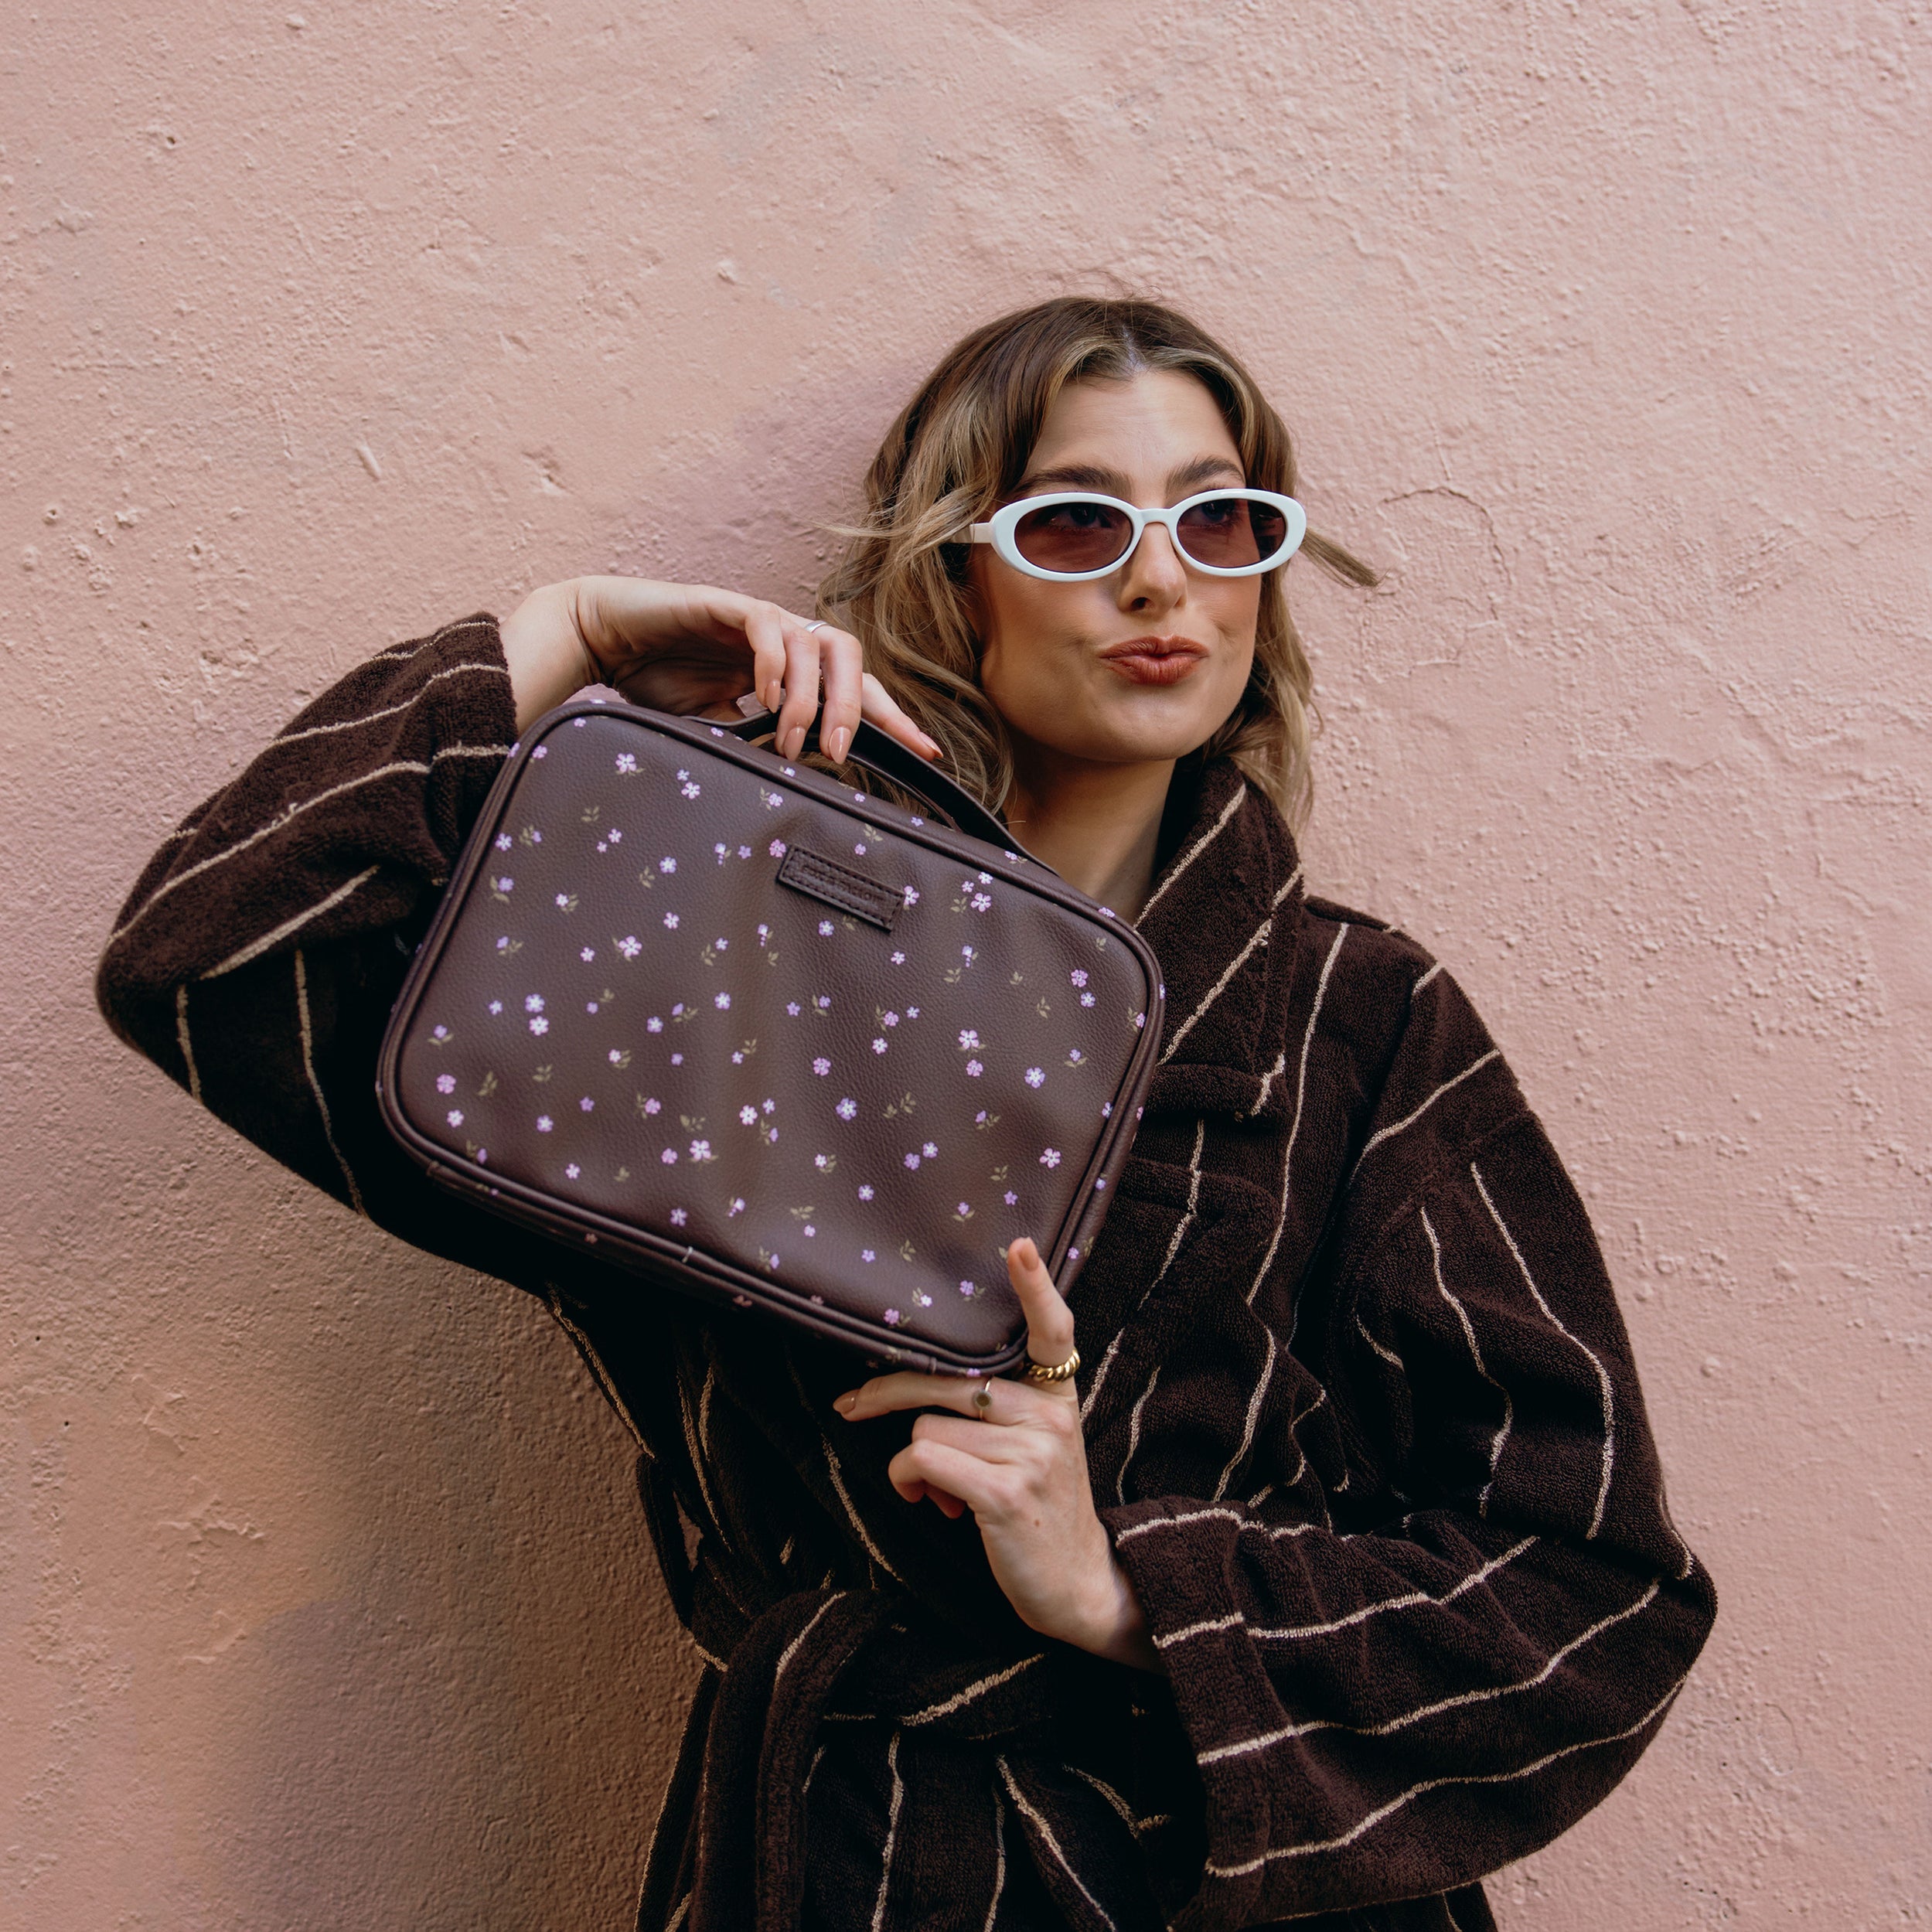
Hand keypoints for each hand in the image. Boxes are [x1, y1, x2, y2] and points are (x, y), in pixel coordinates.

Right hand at [498, 574, 940, 765]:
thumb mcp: (713, 733)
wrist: (600, 642)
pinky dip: (776, 662)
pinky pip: (768, 626)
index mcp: (790, 672)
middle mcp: (784, 642)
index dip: (892, 720)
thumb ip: (751, 750)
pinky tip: (764, 697)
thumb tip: (786, 791)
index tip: (928, 754)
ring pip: (819, 644)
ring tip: (794, 739)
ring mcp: (758, 620)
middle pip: (851, 660)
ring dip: (813, 698)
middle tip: (839, 754)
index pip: (854, 691)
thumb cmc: (653, 685)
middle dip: (858, 708)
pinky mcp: (727, 605)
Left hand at [834, 1237, 1158, 1671]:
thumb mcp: (1033, 1446)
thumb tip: (913, 1399)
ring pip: (926, 1425)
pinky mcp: (1006, 1492)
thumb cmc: (1038, 1506)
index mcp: (1057, 1395)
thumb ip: (994, 1408)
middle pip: (948, 1379)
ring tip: (935, 1490)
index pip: (1053, 1329)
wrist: (1077, 1584)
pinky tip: (932, 1504)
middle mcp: (1050, 1415)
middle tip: (850, 1405)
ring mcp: (1032, 1453)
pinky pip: (923, 1459)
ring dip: (910, 1462)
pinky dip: (909, 1481)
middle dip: (886, 1391)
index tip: (1017, 1245)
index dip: (1035, 1286)